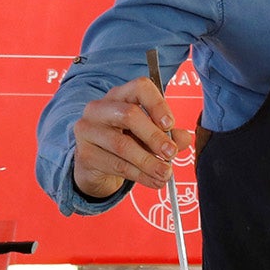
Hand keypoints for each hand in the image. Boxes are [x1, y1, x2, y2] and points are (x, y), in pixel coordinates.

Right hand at [71, 77, 190, 199]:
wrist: (97, 163)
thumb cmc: (128, 139)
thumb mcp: (150, 134)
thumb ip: (169, 134)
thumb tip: (185, 139)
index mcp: (121, 95)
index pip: (140, 88)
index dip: (157, 105)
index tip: (170, 124)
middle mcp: (100, 108)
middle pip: (129, 115)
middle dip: (154, 136)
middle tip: (171, 153)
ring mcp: (88, 130)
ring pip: (122, 144)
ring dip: (149, 162)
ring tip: (166, 173)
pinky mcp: (85, 154)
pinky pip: (116, 165)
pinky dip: (139, 175)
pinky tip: (154, 181)